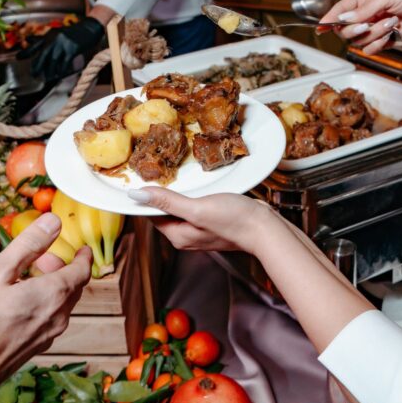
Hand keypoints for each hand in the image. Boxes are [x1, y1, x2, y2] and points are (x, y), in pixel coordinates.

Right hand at [0, 214, 91, 391]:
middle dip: (62, 269)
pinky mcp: (34, 348)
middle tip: (41, 259)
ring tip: (24, 279)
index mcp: (54, 294)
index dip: (82, 257)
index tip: (81, 249)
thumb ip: (29, 244)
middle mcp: (58, 317)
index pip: (82, 271)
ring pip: (61, 305)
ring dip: (51, 287)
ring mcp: (47, 336)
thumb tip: (53, 221)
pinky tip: (18, 303)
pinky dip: (42, 304)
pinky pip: (48, 319)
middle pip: (72, 287)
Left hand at [19, 17, 105, 80]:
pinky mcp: (73, 48)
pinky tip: (60, 75)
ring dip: (50, 71)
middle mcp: (55, 38)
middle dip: (37, 66)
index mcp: (50, 35)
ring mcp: (64, 43)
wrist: (89, 29)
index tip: (17, 57)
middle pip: (43, 55)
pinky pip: (65, 63)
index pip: (35, 44)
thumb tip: (27, 40)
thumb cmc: (73, 33)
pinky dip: (62, 70)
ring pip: (54, 61)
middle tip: (34, 75)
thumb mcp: (56, 33)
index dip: (26, 52)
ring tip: (47, 78)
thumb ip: (42, 38)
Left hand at [128, 187, 275, 253]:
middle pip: (164, 210)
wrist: (265, 229)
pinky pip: (193, 207)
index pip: (151, 213)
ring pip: (179, 207)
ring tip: (174, 173)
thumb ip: (167, 201)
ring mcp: (199, 230)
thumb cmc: (234, 220)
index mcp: (177, 235)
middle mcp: (185, 235)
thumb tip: (136, 195)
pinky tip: (197, 185)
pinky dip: (192, 195)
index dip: (145, 195)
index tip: (141, 174)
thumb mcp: (197, 208)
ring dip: (177, 192)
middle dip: (161, 192)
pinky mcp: (211, 223)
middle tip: (157, 167)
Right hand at [323, 0, 401, 54]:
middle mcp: (366, 15)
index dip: (328, 19)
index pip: (340, 10)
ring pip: (358, 40)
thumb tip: (343, 18)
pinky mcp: (383, 42)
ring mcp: (374, 30)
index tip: (320, 27)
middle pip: (345, 30)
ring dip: (374, 33)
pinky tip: (391, 34)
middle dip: (356, 28)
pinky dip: (379, 43)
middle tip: (369, 23)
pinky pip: (370, 49)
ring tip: (391, 23)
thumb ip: (363, 9)